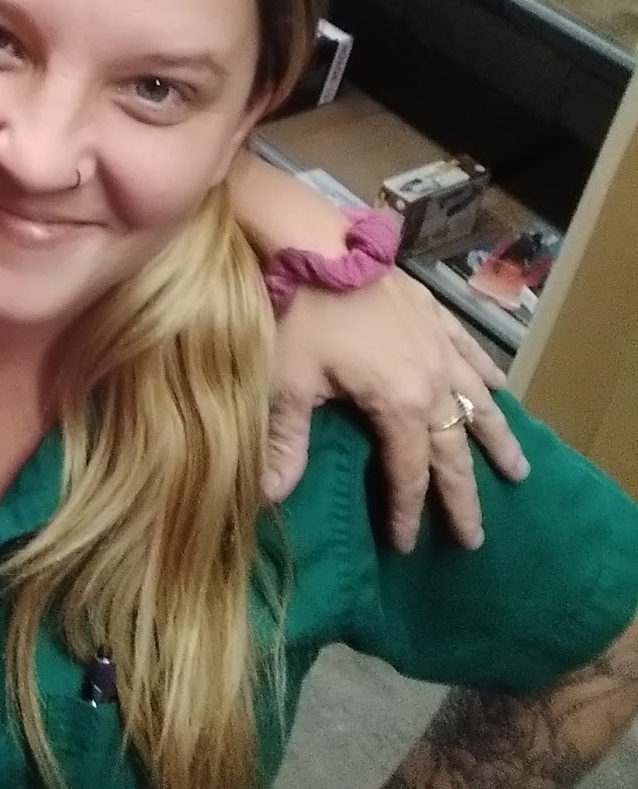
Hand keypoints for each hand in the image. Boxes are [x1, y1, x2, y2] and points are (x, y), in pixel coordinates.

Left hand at [266, 270, 529, 552]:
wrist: (313, 242)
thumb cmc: (298, 313)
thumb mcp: (287, 383)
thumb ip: (286, 443)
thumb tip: (269, 499)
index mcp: (399, 404)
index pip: (409, 473)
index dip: (409, 512)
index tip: (408, 546)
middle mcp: (432, 380)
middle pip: (454, 449)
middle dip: (464, 495)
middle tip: (476, 536)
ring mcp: (439, 345)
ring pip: (479, 401)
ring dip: (497, 438)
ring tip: (518, 470)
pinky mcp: (434, 315)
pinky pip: (471, 351)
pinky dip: (488, 374)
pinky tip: (501, 389)